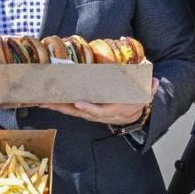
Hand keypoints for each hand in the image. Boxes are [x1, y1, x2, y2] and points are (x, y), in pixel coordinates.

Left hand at [41, 79, 159, 124]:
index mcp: (114, 109)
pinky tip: (46, 101)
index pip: (101, 111)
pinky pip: (69, 109)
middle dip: (62, 107)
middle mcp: (100, 114)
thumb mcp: (144, 92)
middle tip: (47, 100)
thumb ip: (148, 87)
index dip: (91, 108)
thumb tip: (153, 80)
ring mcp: (90, 113)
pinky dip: (58, 106)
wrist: (134, 112)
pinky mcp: (84, 111)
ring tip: (41, 100)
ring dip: (56, 106)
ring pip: (71, 111)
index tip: (80, 103)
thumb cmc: (137, 98)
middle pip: (79, 112)